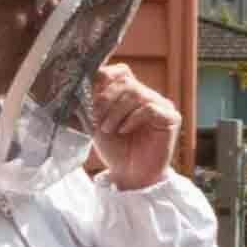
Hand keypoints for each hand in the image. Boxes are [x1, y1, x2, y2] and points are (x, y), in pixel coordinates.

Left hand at [86, 63, 182, 190]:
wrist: (129, 174)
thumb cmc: (114, 149)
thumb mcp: (95, 123)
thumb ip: (89, 104)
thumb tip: (75, 89)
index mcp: (129, 93)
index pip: (120, 71)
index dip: (104, 77)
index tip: (88, 95)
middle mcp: (146, 95)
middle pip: (126, 81)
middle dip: (106, 99)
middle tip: (96, 119)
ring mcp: (160, 105)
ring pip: (136, 94)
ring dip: (116, 112)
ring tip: (109, 129)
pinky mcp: (171, 118)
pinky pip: (150, 108)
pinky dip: (133, 119)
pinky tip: (124, 131)